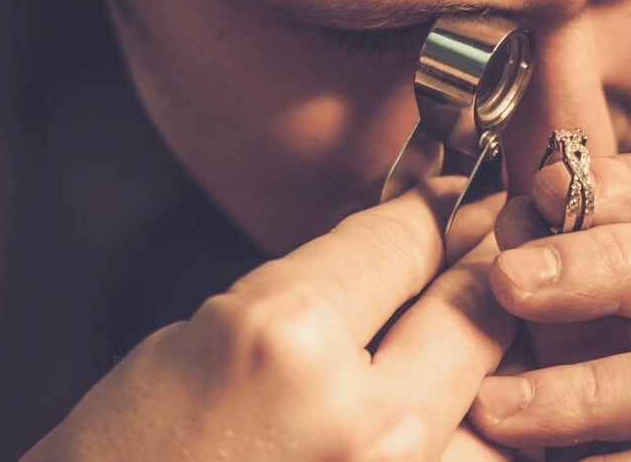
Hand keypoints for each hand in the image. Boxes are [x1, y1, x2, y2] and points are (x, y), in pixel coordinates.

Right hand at [24, 180, 516, 460]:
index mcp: (286, 340)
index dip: (432, 209)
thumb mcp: (203, 336)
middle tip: (503, 231)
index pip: (399, 244)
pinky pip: (486, 459)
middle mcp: (359, 416)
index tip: (453, 195)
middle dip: (484, 258)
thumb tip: (399, 250)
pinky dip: (488, 424)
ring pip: (501, 389)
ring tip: (494, 313)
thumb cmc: (128, 456)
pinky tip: (481, 396)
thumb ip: (316, 289)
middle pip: (469, 307)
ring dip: (498, 343)